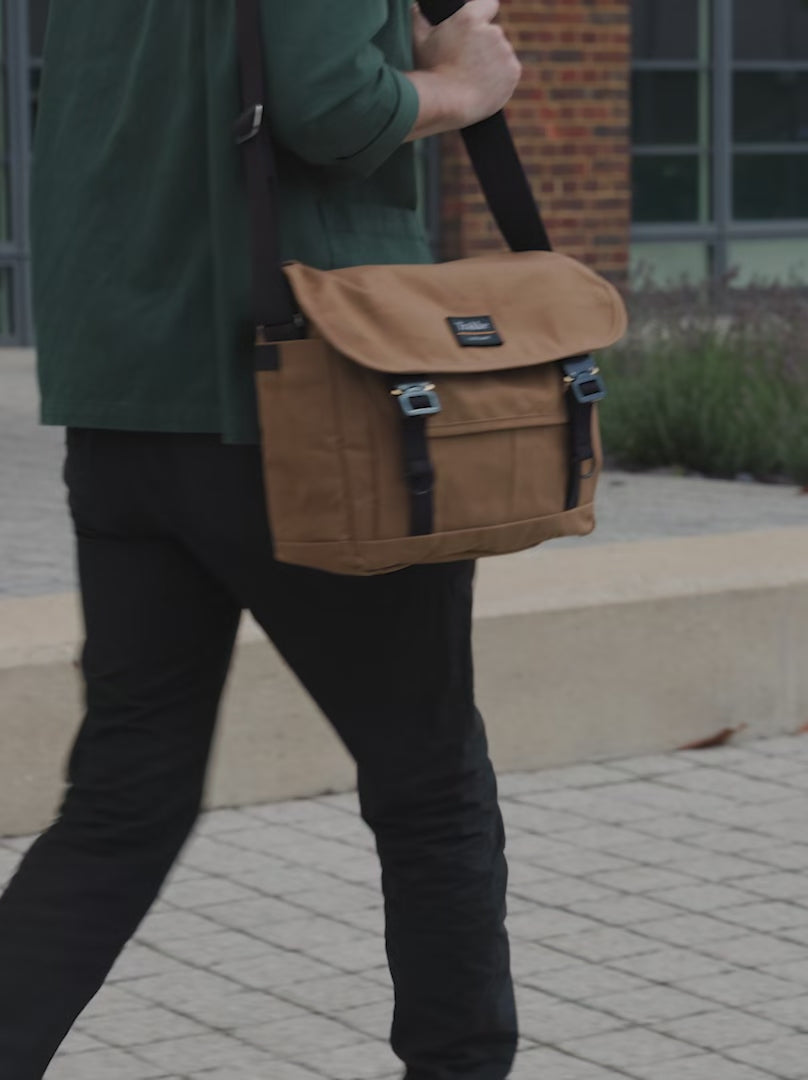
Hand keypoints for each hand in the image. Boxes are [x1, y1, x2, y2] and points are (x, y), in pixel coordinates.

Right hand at [410, 0, 521, 128]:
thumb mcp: (419, 41)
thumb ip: (419, 18)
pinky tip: (484, 88)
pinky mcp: (513, 72)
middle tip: (466, 65)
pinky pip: (509, 73)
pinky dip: (501, 80)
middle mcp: (493, 32)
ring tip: (472, 80)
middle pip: (493, 35)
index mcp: (471, 18)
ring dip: (492, 64)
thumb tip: (415, 6)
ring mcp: (505, 52)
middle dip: (483, 47)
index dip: (483, 17)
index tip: (475, 31)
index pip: (489, 5)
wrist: (446, 104)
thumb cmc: (430, 72)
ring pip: (501, 55)